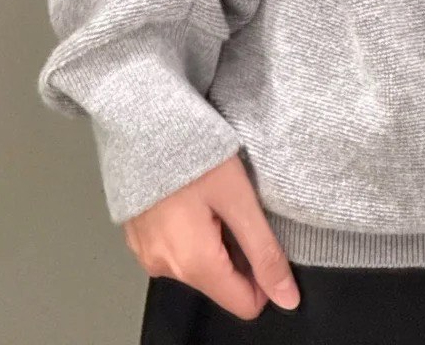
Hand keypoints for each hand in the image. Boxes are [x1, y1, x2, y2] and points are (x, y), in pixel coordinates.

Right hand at [123, 151, 300, 318]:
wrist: (141, 120)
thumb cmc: (193, 151)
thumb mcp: (240, 198)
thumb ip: (264, 252)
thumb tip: (287, 298)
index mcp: (193, 264)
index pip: (244, 305)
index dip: (264, 276)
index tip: (262, 236)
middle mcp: (165, 269)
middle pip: (220, 283)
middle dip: (235, 251)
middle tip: (232, 205)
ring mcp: (146, 255)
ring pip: (198, 266)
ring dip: (212, 239)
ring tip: (209, 196)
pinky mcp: (137, 239)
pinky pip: (174, 250)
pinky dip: (189, 231)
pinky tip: (189, 197)